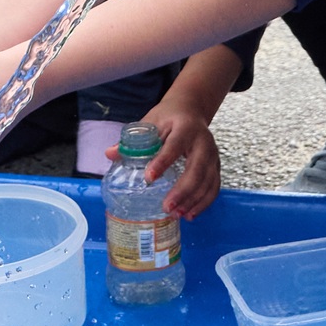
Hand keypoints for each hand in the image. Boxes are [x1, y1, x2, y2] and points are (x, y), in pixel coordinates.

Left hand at [138, 100, 220, 218]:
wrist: (191, 110)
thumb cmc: (168, 118)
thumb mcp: (150, 122)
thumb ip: (133, 140)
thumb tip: (110, 154)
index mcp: (185, 128)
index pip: (175, 146)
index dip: (162, 162)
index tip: (149, 178)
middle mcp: (203, 141)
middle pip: (196, 169)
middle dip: (182, 190)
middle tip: (166, 207)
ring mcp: (213, 155)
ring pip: (207, 181)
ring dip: (193, 201)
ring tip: (176, 214)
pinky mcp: (216, 166)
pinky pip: (213, 187)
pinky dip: (203, 203)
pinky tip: (190, 214)